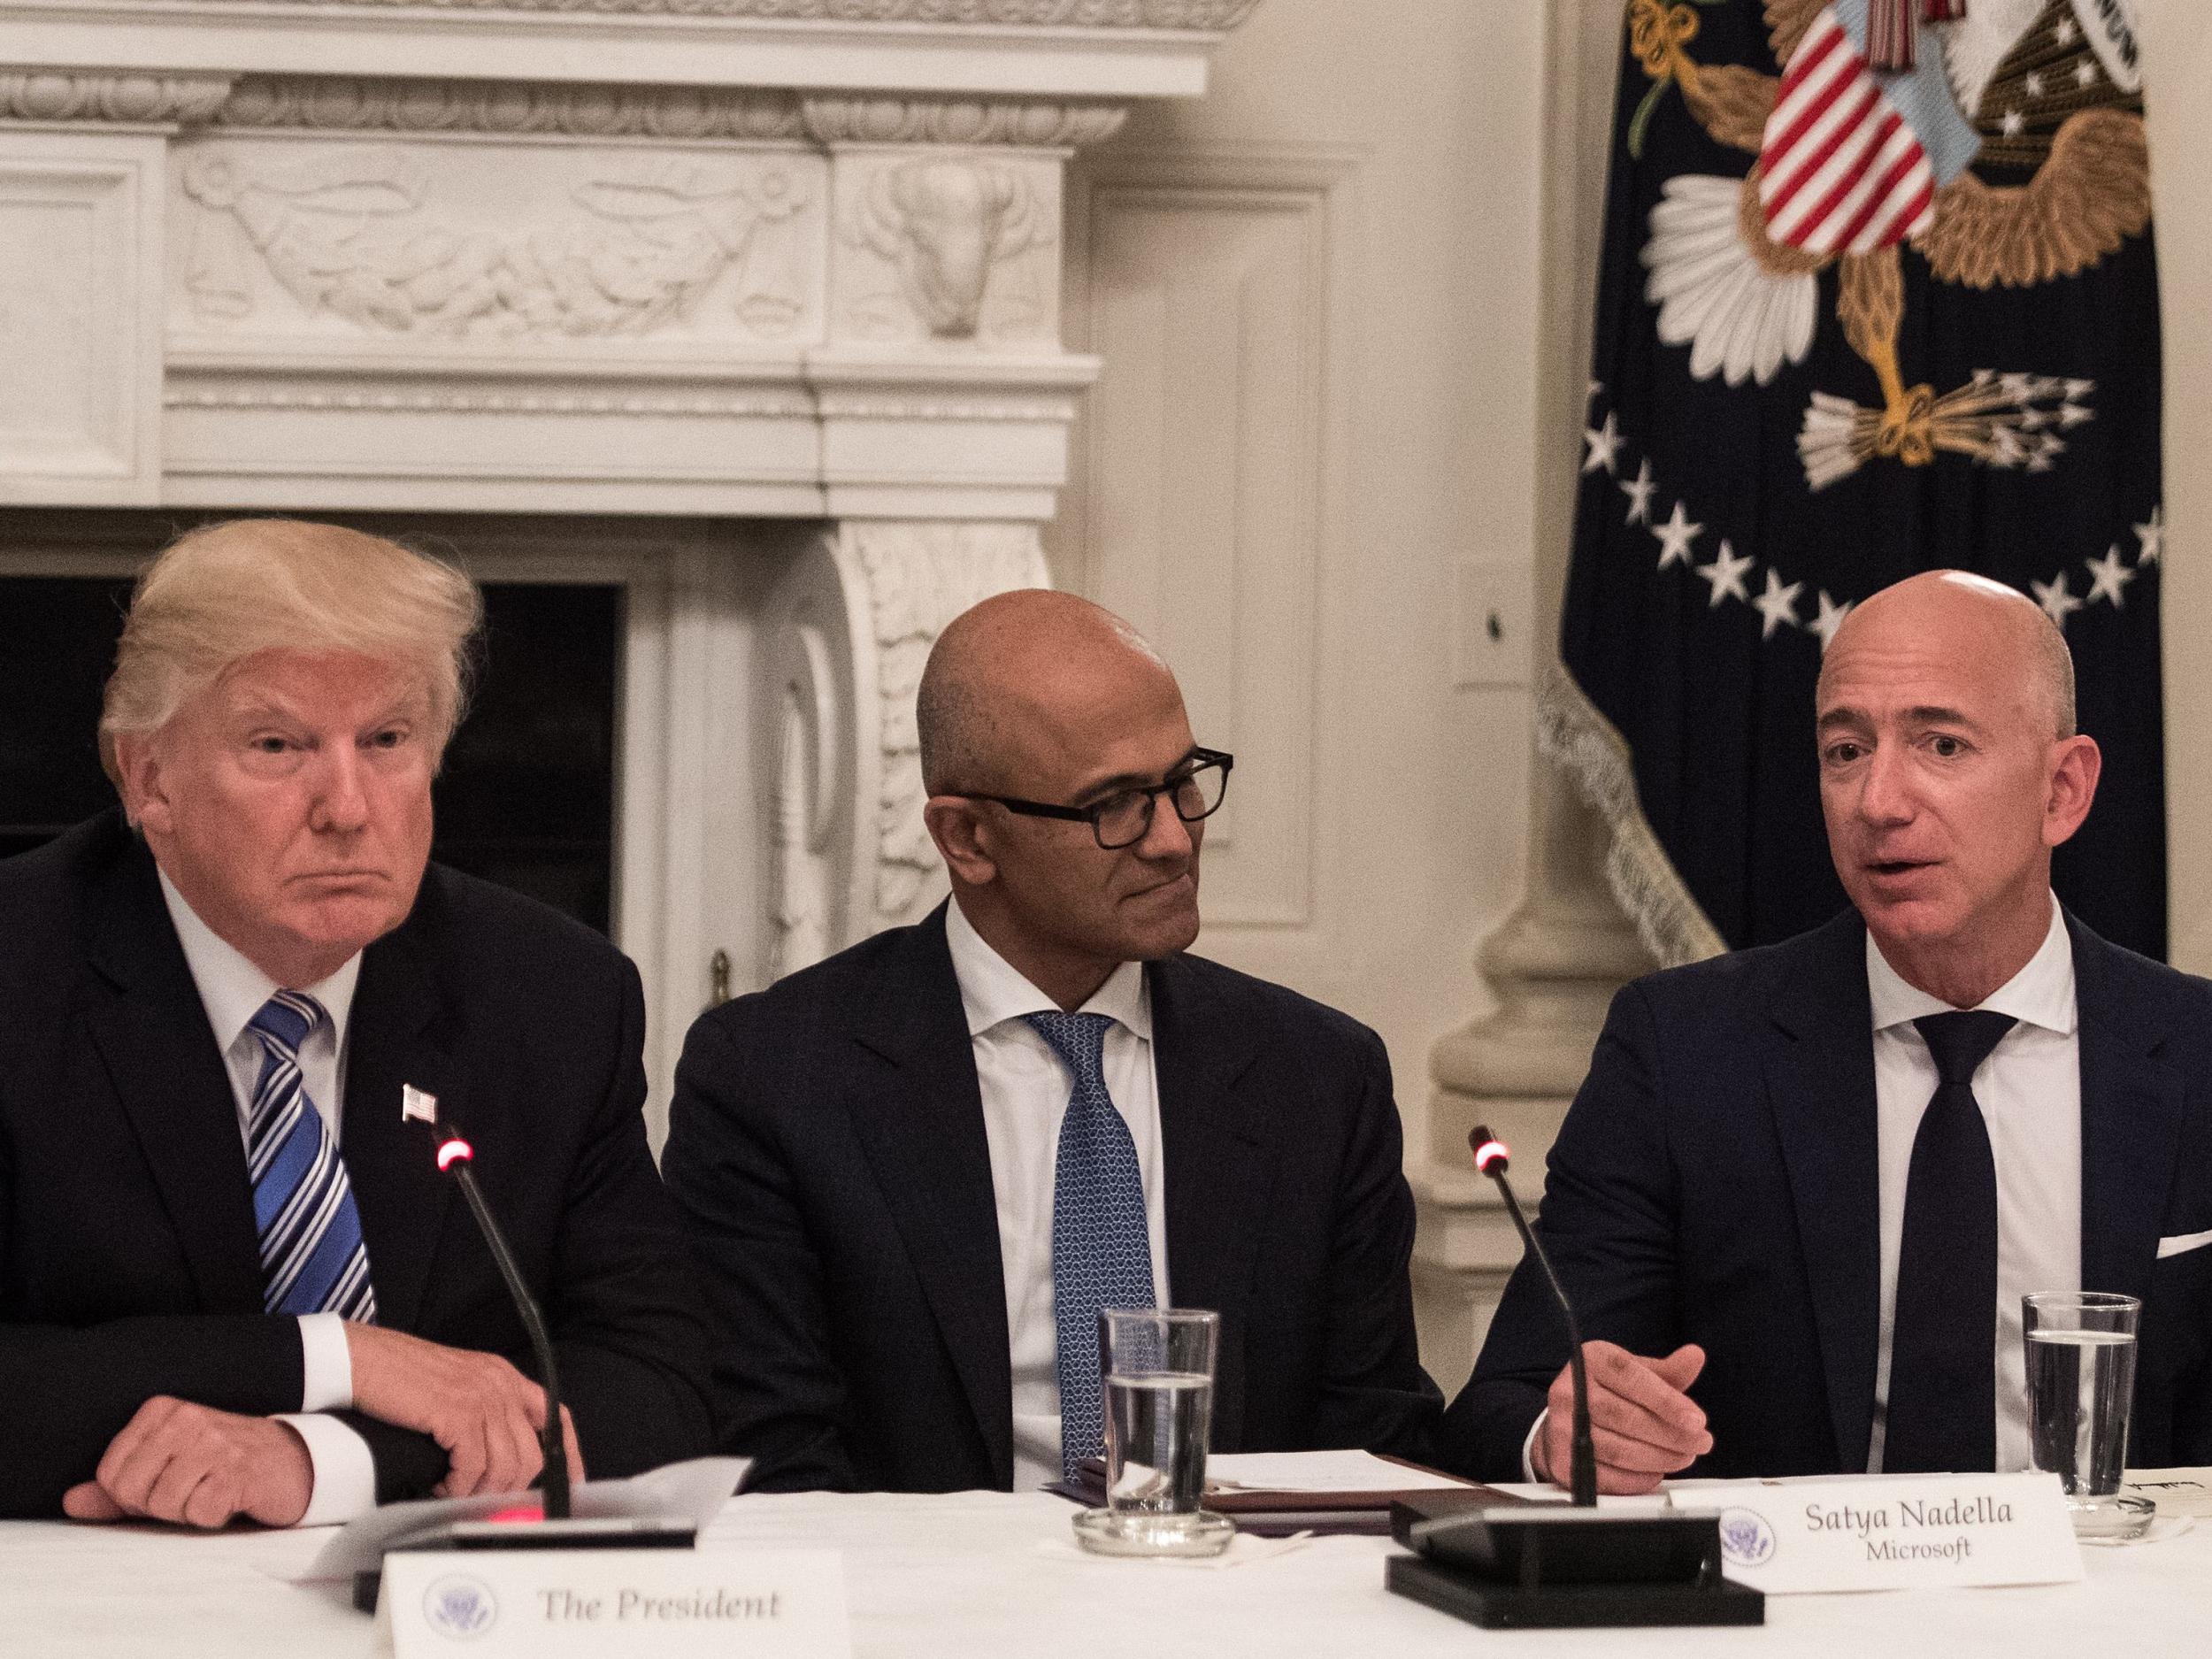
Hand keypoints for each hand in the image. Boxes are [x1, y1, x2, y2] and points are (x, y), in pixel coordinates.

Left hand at [63, 1398, 310, 1527]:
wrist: (291, 1461)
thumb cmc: (220, 1465)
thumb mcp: (165, 1468)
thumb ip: (115, 1487)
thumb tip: (71, 1502)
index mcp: (161, 1411)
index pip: (110, 1473)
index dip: (131, 1494)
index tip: (166, 1481)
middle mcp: (186, 1418)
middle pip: (131, 1490)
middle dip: (157, 1505)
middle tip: (190, 1490)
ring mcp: (215, 1441)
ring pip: (164, 1504)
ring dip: (187, 1511)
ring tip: (211, 1491)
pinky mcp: (239, 1470)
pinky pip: (199, 1513)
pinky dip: (213, 1517)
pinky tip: (230, 1498)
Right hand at [346, 1324, 584, 1498]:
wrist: (364, 1360)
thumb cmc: (401, 1376)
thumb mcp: (457, 1386)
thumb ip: (482, 1412)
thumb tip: (493, 1458)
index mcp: (504, 1377)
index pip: (554, 1415)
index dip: (568, 1452)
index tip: (570, 1481)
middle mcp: (500, 1385)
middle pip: (531, 1453)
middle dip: (510, 1488)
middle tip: (482, 1500)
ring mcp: (481, 1398)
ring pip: (505, 1466)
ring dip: (480, 1491)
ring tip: (454, 1493)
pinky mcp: (457, 1414)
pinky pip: (473, 1467)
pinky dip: (458, 1487)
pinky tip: (440, 1486)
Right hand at [1536, 1341, 1712, 1494]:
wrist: (1565, 1420)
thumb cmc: (1607, 1393)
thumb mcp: (1636, 1374)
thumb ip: (1667, 1371)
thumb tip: (1695, 1356)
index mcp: (1592, 1360)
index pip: (1631, 1378)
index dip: (1667, 1401)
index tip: (1697, 1420)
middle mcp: (1570, 1390)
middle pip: (1627, 1417)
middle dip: (1672, 1435)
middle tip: (1701, 1443)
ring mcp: (1562, 1426)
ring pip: (1620, 1450)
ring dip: (1660, 1458)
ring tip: (1685, 1457)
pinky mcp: (1562, 1460)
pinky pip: (1607, 1477)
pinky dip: (1638, 1479)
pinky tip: (1657, 1472)